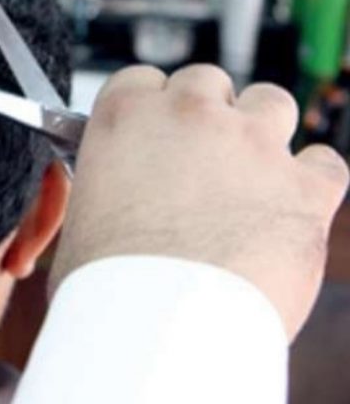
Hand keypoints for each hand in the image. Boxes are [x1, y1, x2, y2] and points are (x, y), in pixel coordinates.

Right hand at [51, 65, 348, 338]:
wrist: (161, 324)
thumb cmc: (108, 285)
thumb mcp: (78, 221)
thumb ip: (99, 192)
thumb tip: (108, 202)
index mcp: (125, 117)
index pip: (141, 80)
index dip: (149, 107)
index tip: (152, 133)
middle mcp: (190, 115)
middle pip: (207, 82)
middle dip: (205, 114)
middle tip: (198, 162)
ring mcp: (253, 144)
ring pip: (271, 102)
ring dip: (261, 130)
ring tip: (249, 176)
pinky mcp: (305, 186)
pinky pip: (325, 162)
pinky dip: (312, 181)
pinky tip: (289, 208)